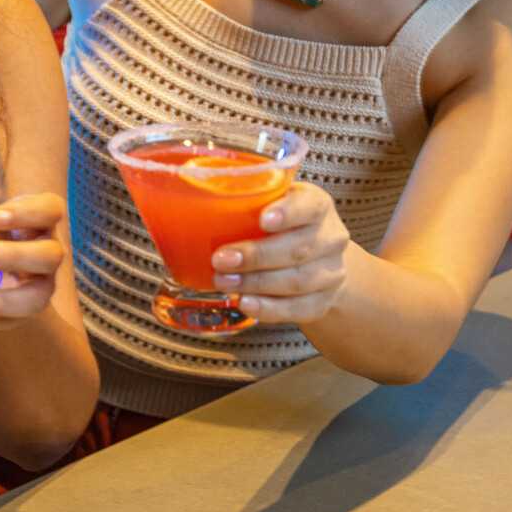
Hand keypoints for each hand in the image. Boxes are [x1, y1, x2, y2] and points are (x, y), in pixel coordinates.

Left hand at [0, 193, 67, 333]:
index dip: (28, 212)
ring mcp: (40, 285)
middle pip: (50, 255)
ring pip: (36, 298)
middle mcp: (48, 252)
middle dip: (13, 257)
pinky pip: (8, 323)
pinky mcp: (23, 312)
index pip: (50, 210)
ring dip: (0, 300)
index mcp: (41, 219)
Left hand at [212, 182, 352, 324]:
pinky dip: (270, 309)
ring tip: (224, 282)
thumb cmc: (280, 226)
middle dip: (257, 256)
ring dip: (256, 283)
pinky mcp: (323, 301)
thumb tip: (180, 205)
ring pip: (298, 281)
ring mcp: (331, 272)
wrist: (317, 261)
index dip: (288, 213)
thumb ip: (241, 202)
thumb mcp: (268, 205)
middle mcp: (330, 237)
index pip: (309, 206)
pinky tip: (245, 303)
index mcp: (317, 205)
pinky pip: (299, 309)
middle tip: (220, 260)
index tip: (263, 219)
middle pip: (299, 248)